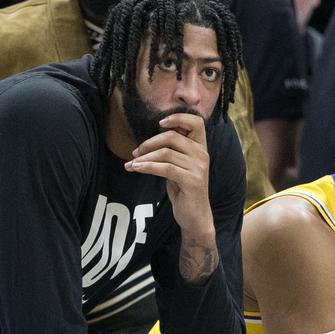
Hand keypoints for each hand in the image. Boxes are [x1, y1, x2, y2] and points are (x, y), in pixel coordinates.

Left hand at [124, 113, 217, 282]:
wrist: (195, 217)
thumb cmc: (184, 190)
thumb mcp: (180, 166)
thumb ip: (173, 151)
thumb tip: (150, 140)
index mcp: (201, 148)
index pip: (197, 122)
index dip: (178, 117)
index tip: (160, 122)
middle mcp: (202, 155)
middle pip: (172, 137)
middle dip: (149, 143)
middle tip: (135, 152)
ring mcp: (198, 168)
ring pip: (165, 153)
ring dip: (144, 157)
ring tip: (132, 164)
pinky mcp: (192, 181)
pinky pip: (165, 168)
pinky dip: (147, 167)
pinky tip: (136, 169)